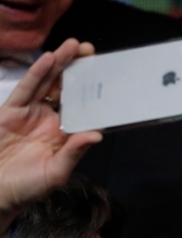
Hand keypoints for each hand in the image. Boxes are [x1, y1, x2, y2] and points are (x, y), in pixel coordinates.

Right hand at [0, 39, 101, 230]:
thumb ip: (74, 153)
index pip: (85, 110)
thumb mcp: (56, 173)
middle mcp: (52, 121)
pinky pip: (27, 89)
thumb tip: (97, 135)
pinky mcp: (12, 111)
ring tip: (74, 46)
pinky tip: (49, 60)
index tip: (107, 77)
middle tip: (91, 50)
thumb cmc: (28, 187)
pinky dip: (37, 74)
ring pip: (48, 84)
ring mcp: (32, 114)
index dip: (94, 93)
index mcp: (67, 135)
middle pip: (68, 90)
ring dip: (61, 64)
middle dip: (79, 70)